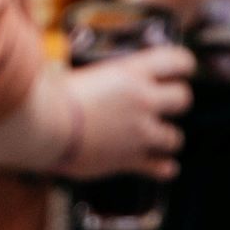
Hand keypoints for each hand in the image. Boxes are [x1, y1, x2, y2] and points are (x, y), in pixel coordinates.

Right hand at [67, 42, 193, 182]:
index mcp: (133, 72)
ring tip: (157, 137)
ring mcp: (139, 132)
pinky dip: (163, 168)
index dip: (183, 65)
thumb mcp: (80, 73)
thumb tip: (92, 80)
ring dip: (168, 137)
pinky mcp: (129, 160)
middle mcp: (143, 101)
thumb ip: (99, 78)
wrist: (46, 128)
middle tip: (165, 104)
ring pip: (175, 137)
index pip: (179, 61)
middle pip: (184, 99)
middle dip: (177, 102)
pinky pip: (159, 166)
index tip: (180, 70)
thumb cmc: (54, 97)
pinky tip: (166, 167)